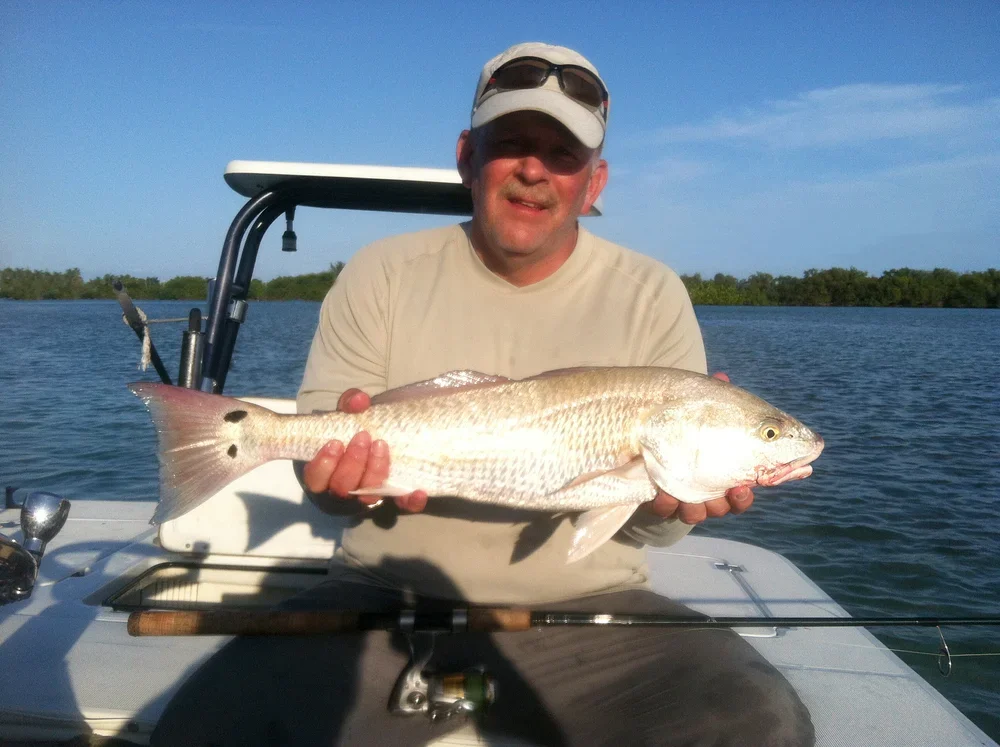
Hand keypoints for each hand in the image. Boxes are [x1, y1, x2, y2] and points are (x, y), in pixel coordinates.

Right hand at [301, 388, 427, 511]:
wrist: (376, 441)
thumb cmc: (353, 432)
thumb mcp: (347, 416)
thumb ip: (348, 405)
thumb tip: (359, 400)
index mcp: (325, 475)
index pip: (315, 480)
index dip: (323, 465)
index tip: (335, 443)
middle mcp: (344, 492)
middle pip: (343, 488)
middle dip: (353, 462)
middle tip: (363, 437)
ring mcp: (369, 499)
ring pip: (369, 497)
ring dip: (375, 472)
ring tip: (381, 446)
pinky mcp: (393, 501)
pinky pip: (401, 508)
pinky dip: (409, 502)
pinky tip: (418, 491)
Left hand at [643, 371, 754, 523]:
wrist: (642, 446)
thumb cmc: (682, 429)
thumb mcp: (695, 411)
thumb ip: (711, 398)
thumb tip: (722, 376)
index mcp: (725, 471)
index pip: (750, 484)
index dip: (759, 486)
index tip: (758, 481)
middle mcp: (709, 490)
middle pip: (731, 505)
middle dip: (736, 500)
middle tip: (737, 489)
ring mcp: (686, 498)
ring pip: (702, 513)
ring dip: (702, 507)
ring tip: (697, 498)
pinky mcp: (662, 502)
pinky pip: (667, 511)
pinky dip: (668, 504)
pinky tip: (665, 494)